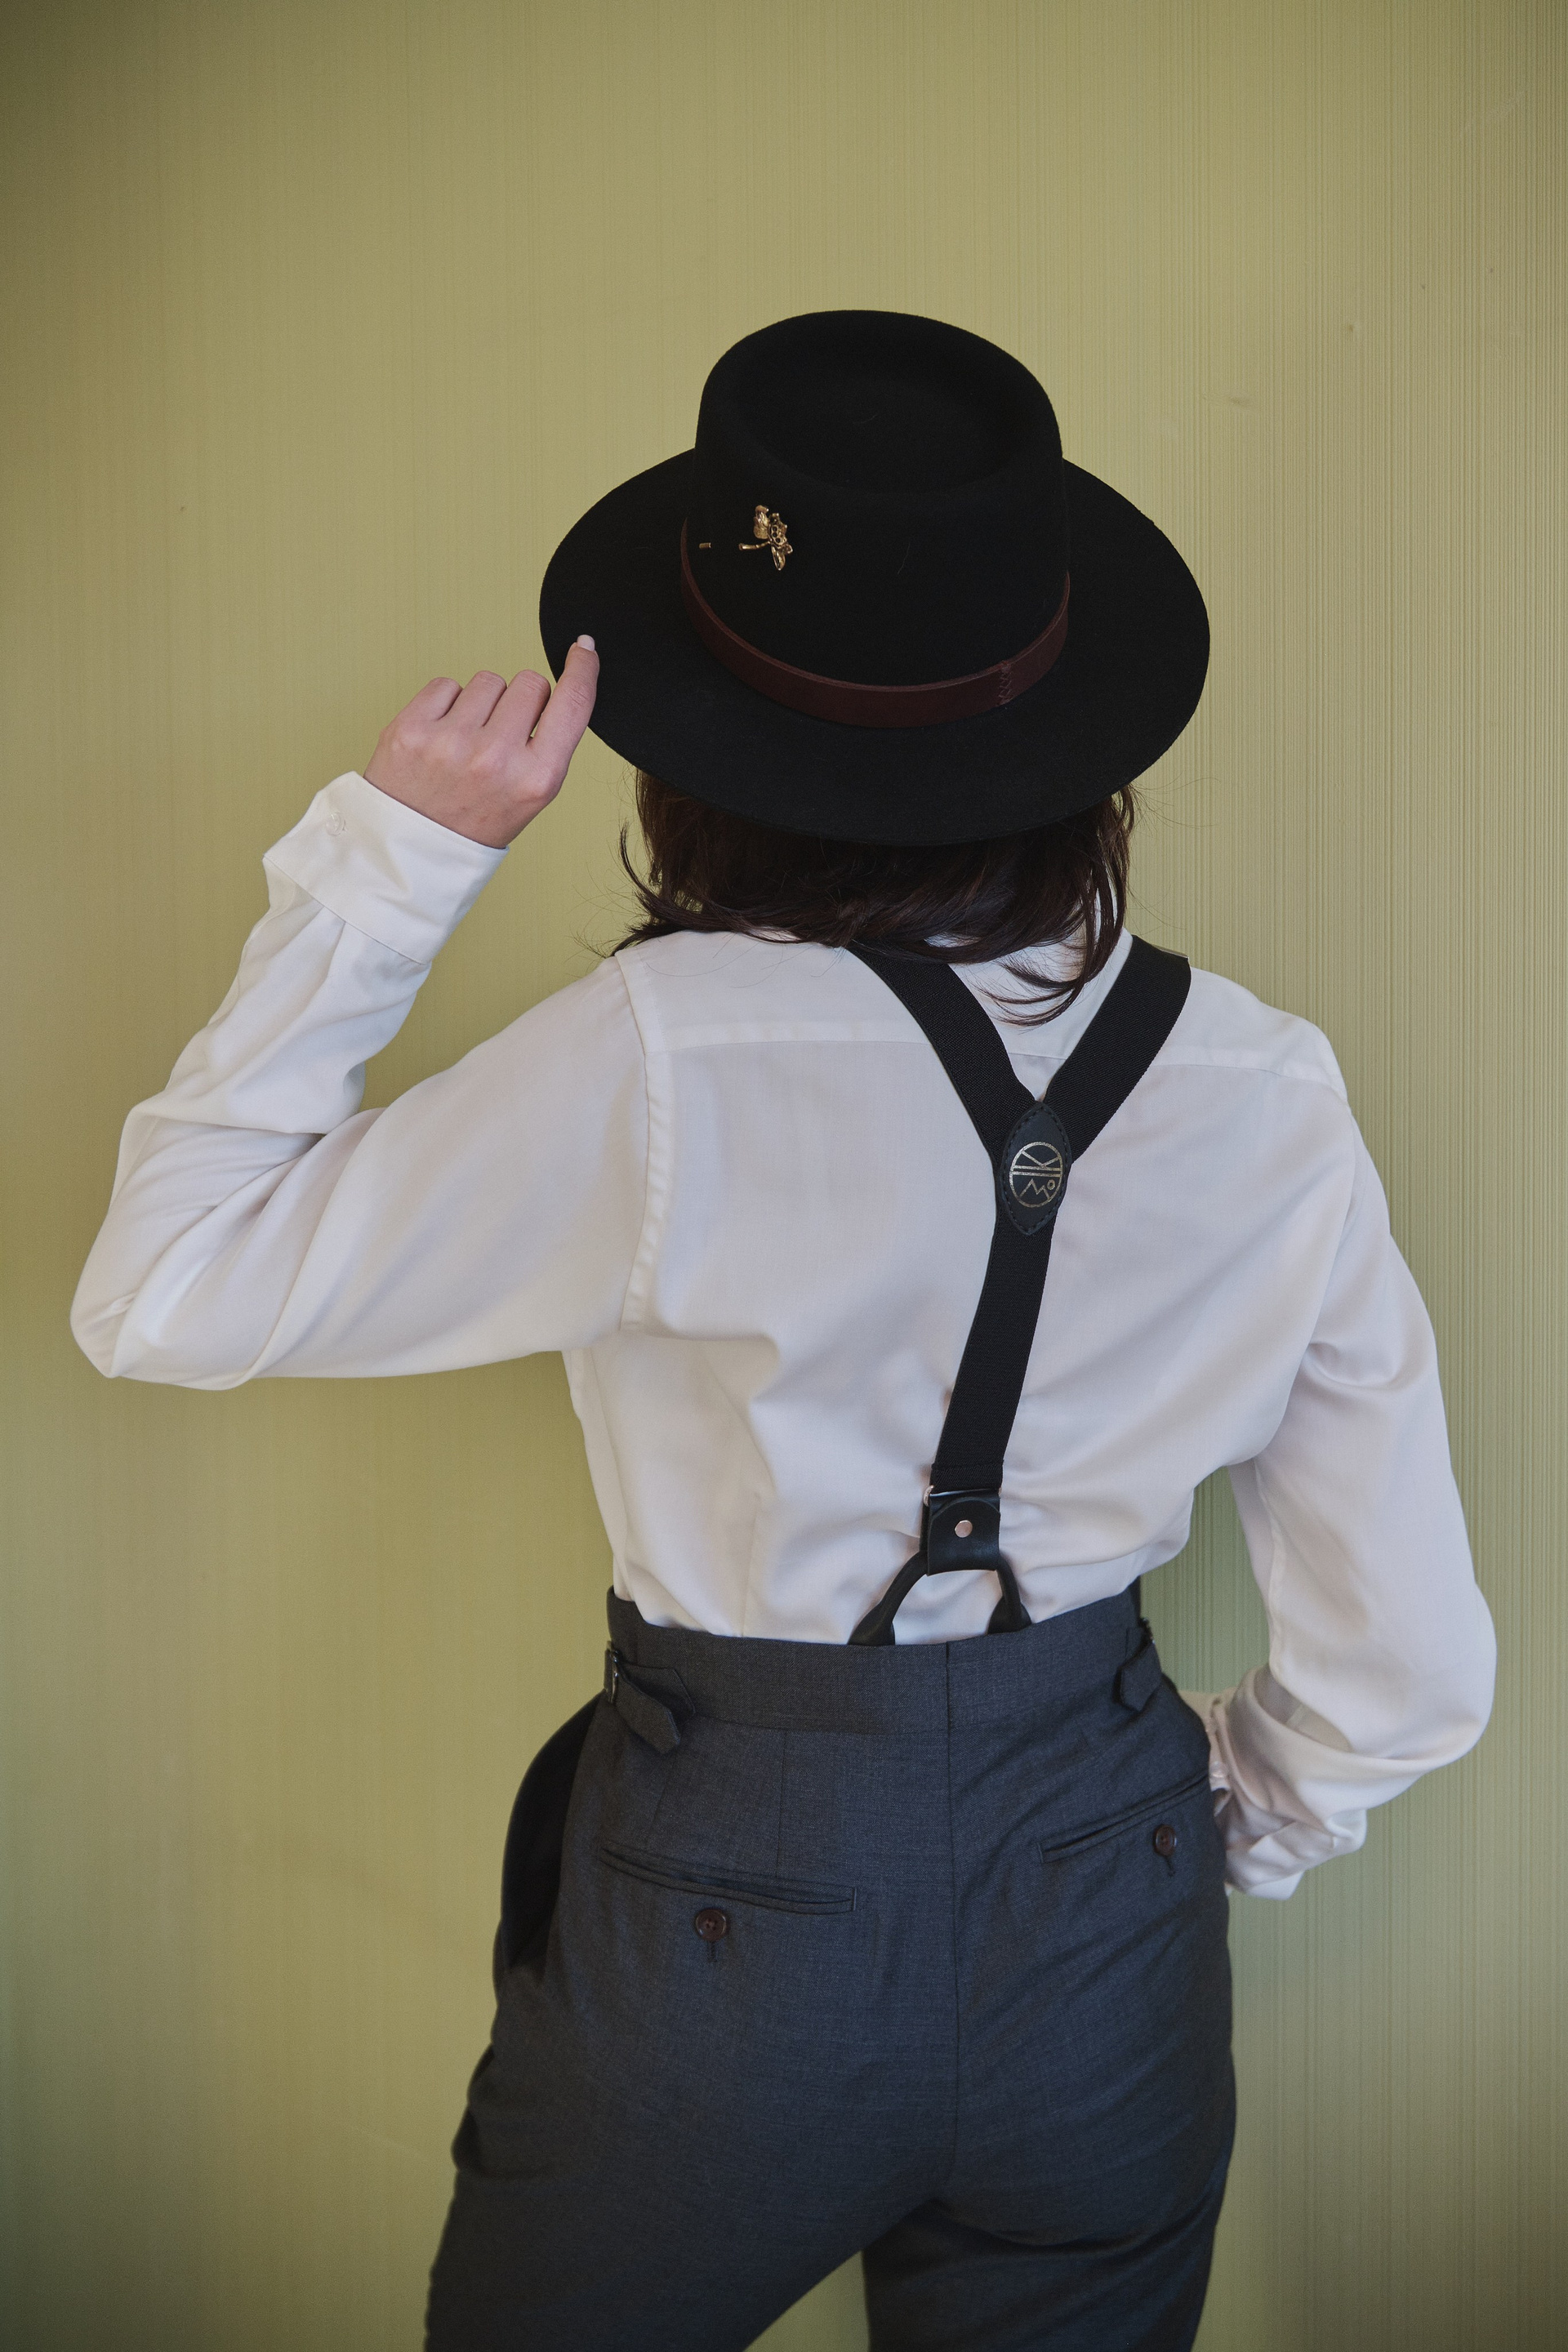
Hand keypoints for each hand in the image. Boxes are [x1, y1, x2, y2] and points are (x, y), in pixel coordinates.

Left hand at [362, 639, 598, 848]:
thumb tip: (567, 678)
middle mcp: (495, 758)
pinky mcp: (412, 729)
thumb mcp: (530, 794)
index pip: (572, 704)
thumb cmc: (477, 822)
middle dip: (520, 701)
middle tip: (501, 737)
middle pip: (529, 682)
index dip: (583, 669)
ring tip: (466, 743)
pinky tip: (441, 737)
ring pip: (487, 680)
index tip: (583, 649)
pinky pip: (446, 684)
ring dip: (481, 703)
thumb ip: (549, 742)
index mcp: (536, 779)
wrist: (413, 851)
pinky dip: (446, 704)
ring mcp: (451, 742)